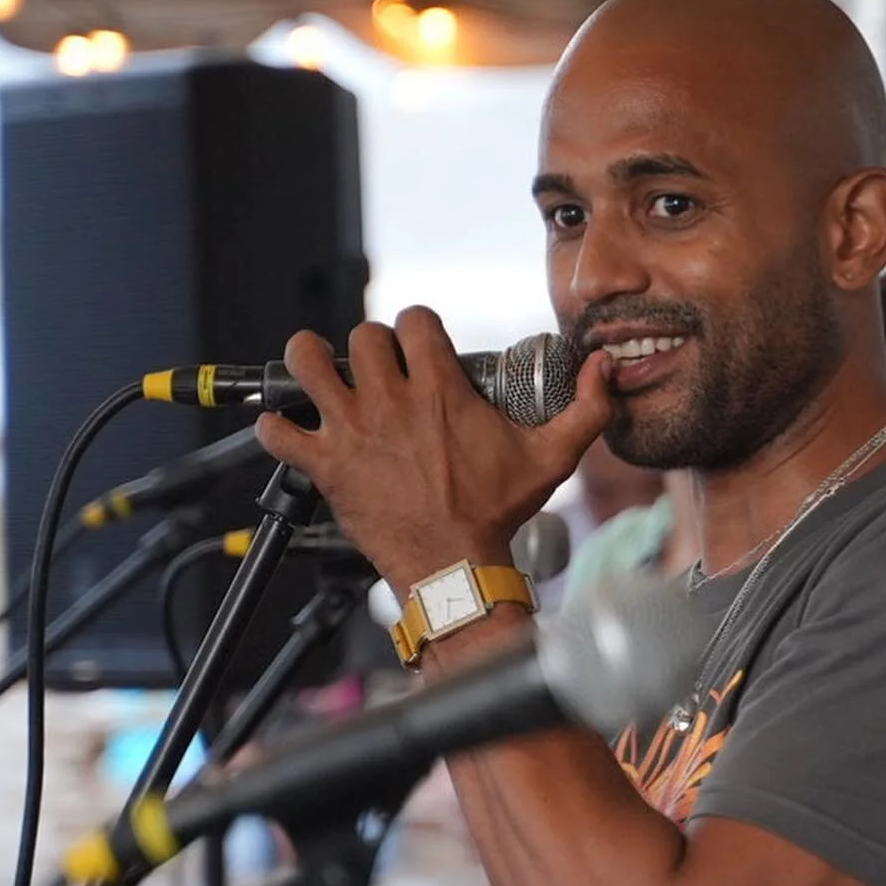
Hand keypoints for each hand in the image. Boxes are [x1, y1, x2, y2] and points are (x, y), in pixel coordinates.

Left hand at [253, 307, 612, 592]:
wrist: (455, 566)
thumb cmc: (496, 513)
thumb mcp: (551, 458)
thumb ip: (586, 409)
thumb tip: (607, 371)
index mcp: (439, 388)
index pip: (415, 319)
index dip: (415, 328)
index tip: (418, 349)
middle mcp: (391, 400)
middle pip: (362, 336)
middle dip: (368, 348)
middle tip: (375, 374)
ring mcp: (353, 430)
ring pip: (307, 363)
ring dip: (307, 364)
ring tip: (317, 376)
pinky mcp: (327, 466)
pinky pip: (279, 432)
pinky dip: (277, 429)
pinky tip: (291, 434)